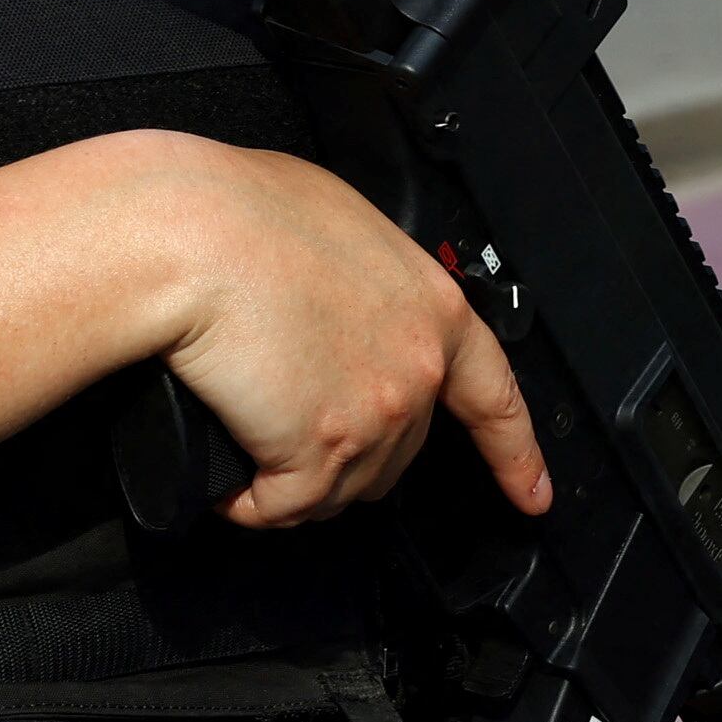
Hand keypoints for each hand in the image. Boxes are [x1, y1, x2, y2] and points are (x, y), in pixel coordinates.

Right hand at [121, 137, 550, 528]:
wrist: (190, 237)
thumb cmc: (239, 215)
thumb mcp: (337, 226)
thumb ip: (366, 286)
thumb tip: (339, 311)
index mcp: (431, 307)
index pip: (492, 396)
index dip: (514, 453)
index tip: (531, 494)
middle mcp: (417, 367)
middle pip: (394, 453)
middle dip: (341, 451)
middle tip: (284, 418)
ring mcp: (375, 416)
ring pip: (338, 486)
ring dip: (291, 478)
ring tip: (246, 435)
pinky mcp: (320, 452)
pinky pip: (283, 506)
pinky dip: (249, 503)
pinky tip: (228, 480)